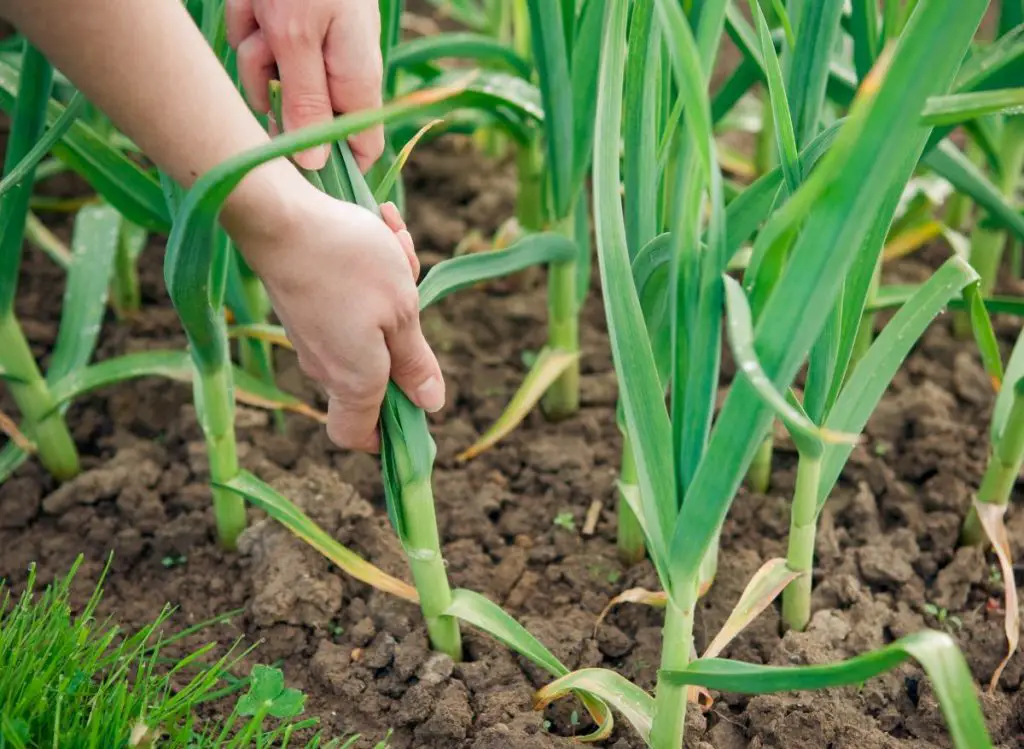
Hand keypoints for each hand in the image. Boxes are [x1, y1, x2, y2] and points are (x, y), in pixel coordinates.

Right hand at [225, 170, 441, 451]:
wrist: (280, 216)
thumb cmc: (349, 265)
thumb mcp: (401, 312)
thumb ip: (415, 362)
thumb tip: (430, 404)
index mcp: (353, 381)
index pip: (357, 436)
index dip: (385, 435)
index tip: (413, 409)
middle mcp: (325, 366)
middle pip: (374, 373)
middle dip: (405, 333)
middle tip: (414, 287)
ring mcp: (309, 334)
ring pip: (367, 324)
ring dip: (392, 286)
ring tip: (395, 243)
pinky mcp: (302, 304)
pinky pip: (347, 298)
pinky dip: (368, 268)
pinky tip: (378, 227)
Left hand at [227, 0, 384, 171]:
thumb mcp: (296, 37)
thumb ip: (305, 101)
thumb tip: (316, 164)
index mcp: (357, 81)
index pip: (363, 148)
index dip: (334, 167)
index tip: (293, 168)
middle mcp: (340, 72)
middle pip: (302, 117)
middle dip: (272, 93)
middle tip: (267, 53)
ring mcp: (317, 52)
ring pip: (271, 80)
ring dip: (254, 51)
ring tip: (262, 12)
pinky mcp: (292, 29)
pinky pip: (259, 47)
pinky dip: (249, 23)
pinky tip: (256, 2)